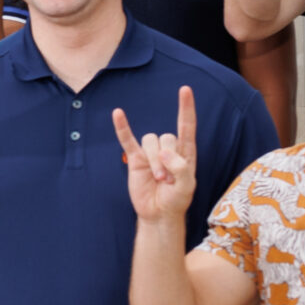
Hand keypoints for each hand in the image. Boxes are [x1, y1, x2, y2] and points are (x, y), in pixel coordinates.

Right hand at [113, 85, 198, 226]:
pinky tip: (117, 113)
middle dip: (167, 159)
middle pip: (166, 137)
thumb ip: (180, 167)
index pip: (186, 124)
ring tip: (158, 179)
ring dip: (154, 160)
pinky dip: (122, 127)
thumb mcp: (187, 186)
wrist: (159, 214)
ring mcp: (150, 153)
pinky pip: (127, 139)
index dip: (186, 107)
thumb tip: (163, 152)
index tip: (185, 90)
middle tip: (168, 181)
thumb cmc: (176, 199)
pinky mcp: (135, 159)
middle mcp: (168, 148)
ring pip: (150, 141)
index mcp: (185, 151)